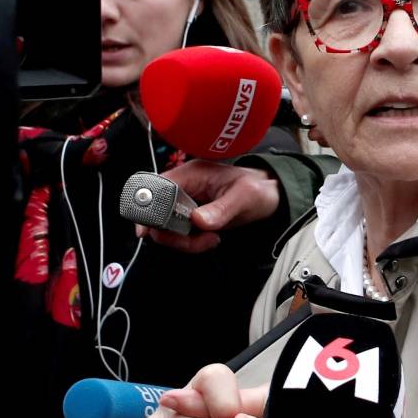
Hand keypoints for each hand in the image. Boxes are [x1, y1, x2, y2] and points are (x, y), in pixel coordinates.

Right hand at [135, 160, 280, 252]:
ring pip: (167, 229)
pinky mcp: (192, 218)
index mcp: (191, 173)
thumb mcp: (244, 197)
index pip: (156, 188)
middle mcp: (184, 187)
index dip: (147, 209)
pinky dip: (191, 243)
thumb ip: (221, 209)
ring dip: (184, 242)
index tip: (152, 230)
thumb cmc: (259, 188)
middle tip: (197, 240)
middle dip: (172, 234)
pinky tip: (210, 239)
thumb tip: (197, 221)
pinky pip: (180, 235)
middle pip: (156, 214)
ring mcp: (186, 203)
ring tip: (210, 239)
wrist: (270, 196)